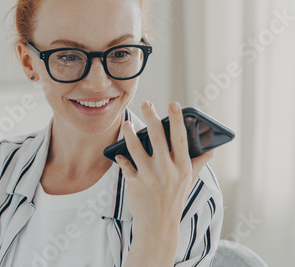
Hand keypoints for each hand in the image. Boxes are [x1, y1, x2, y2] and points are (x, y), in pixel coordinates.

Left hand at [115, 101, 214, 236]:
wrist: (159, 226)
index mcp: (182, 167)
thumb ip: (197, 164)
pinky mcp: (134, 183)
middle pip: (157, 137)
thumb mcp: (189, 182)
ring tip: (126, 123)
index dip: (177, 120)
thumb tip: (210, 151)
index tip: (174, 104)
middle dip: (151, 117)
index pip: (180, 139)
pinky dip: (121, 158)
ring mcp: (149, 177)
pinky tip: (119, 153)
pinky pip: (125, 165)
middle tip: (146, 103)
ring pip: (136, 147)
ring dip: (129, 133)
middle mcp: (166, 170)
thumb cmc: (174, 200)